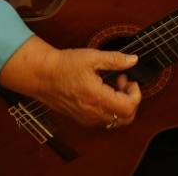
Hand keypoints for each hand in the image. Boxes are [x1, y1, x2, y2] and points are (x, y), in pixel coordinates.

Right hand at [0, 36, 141, 128]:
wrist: (42, 75)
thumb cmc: (64, 65)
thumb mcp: (92, 57)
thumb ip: (115, 60)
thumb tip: (133, 60)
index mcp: (97, 98)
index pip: (128, 107)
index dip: (135, 94)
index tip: (130, 80)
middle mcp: (93, 113)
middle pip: (125, 118)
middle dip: (130, 100)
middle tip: (122, 82)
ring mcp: (87, 118)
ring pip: (115, 121)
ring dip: (120, 104)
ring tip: (111, 85)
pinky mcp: (81, 118)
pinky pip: (103, 120)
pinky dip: (109, 108)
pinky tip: (101, 92)